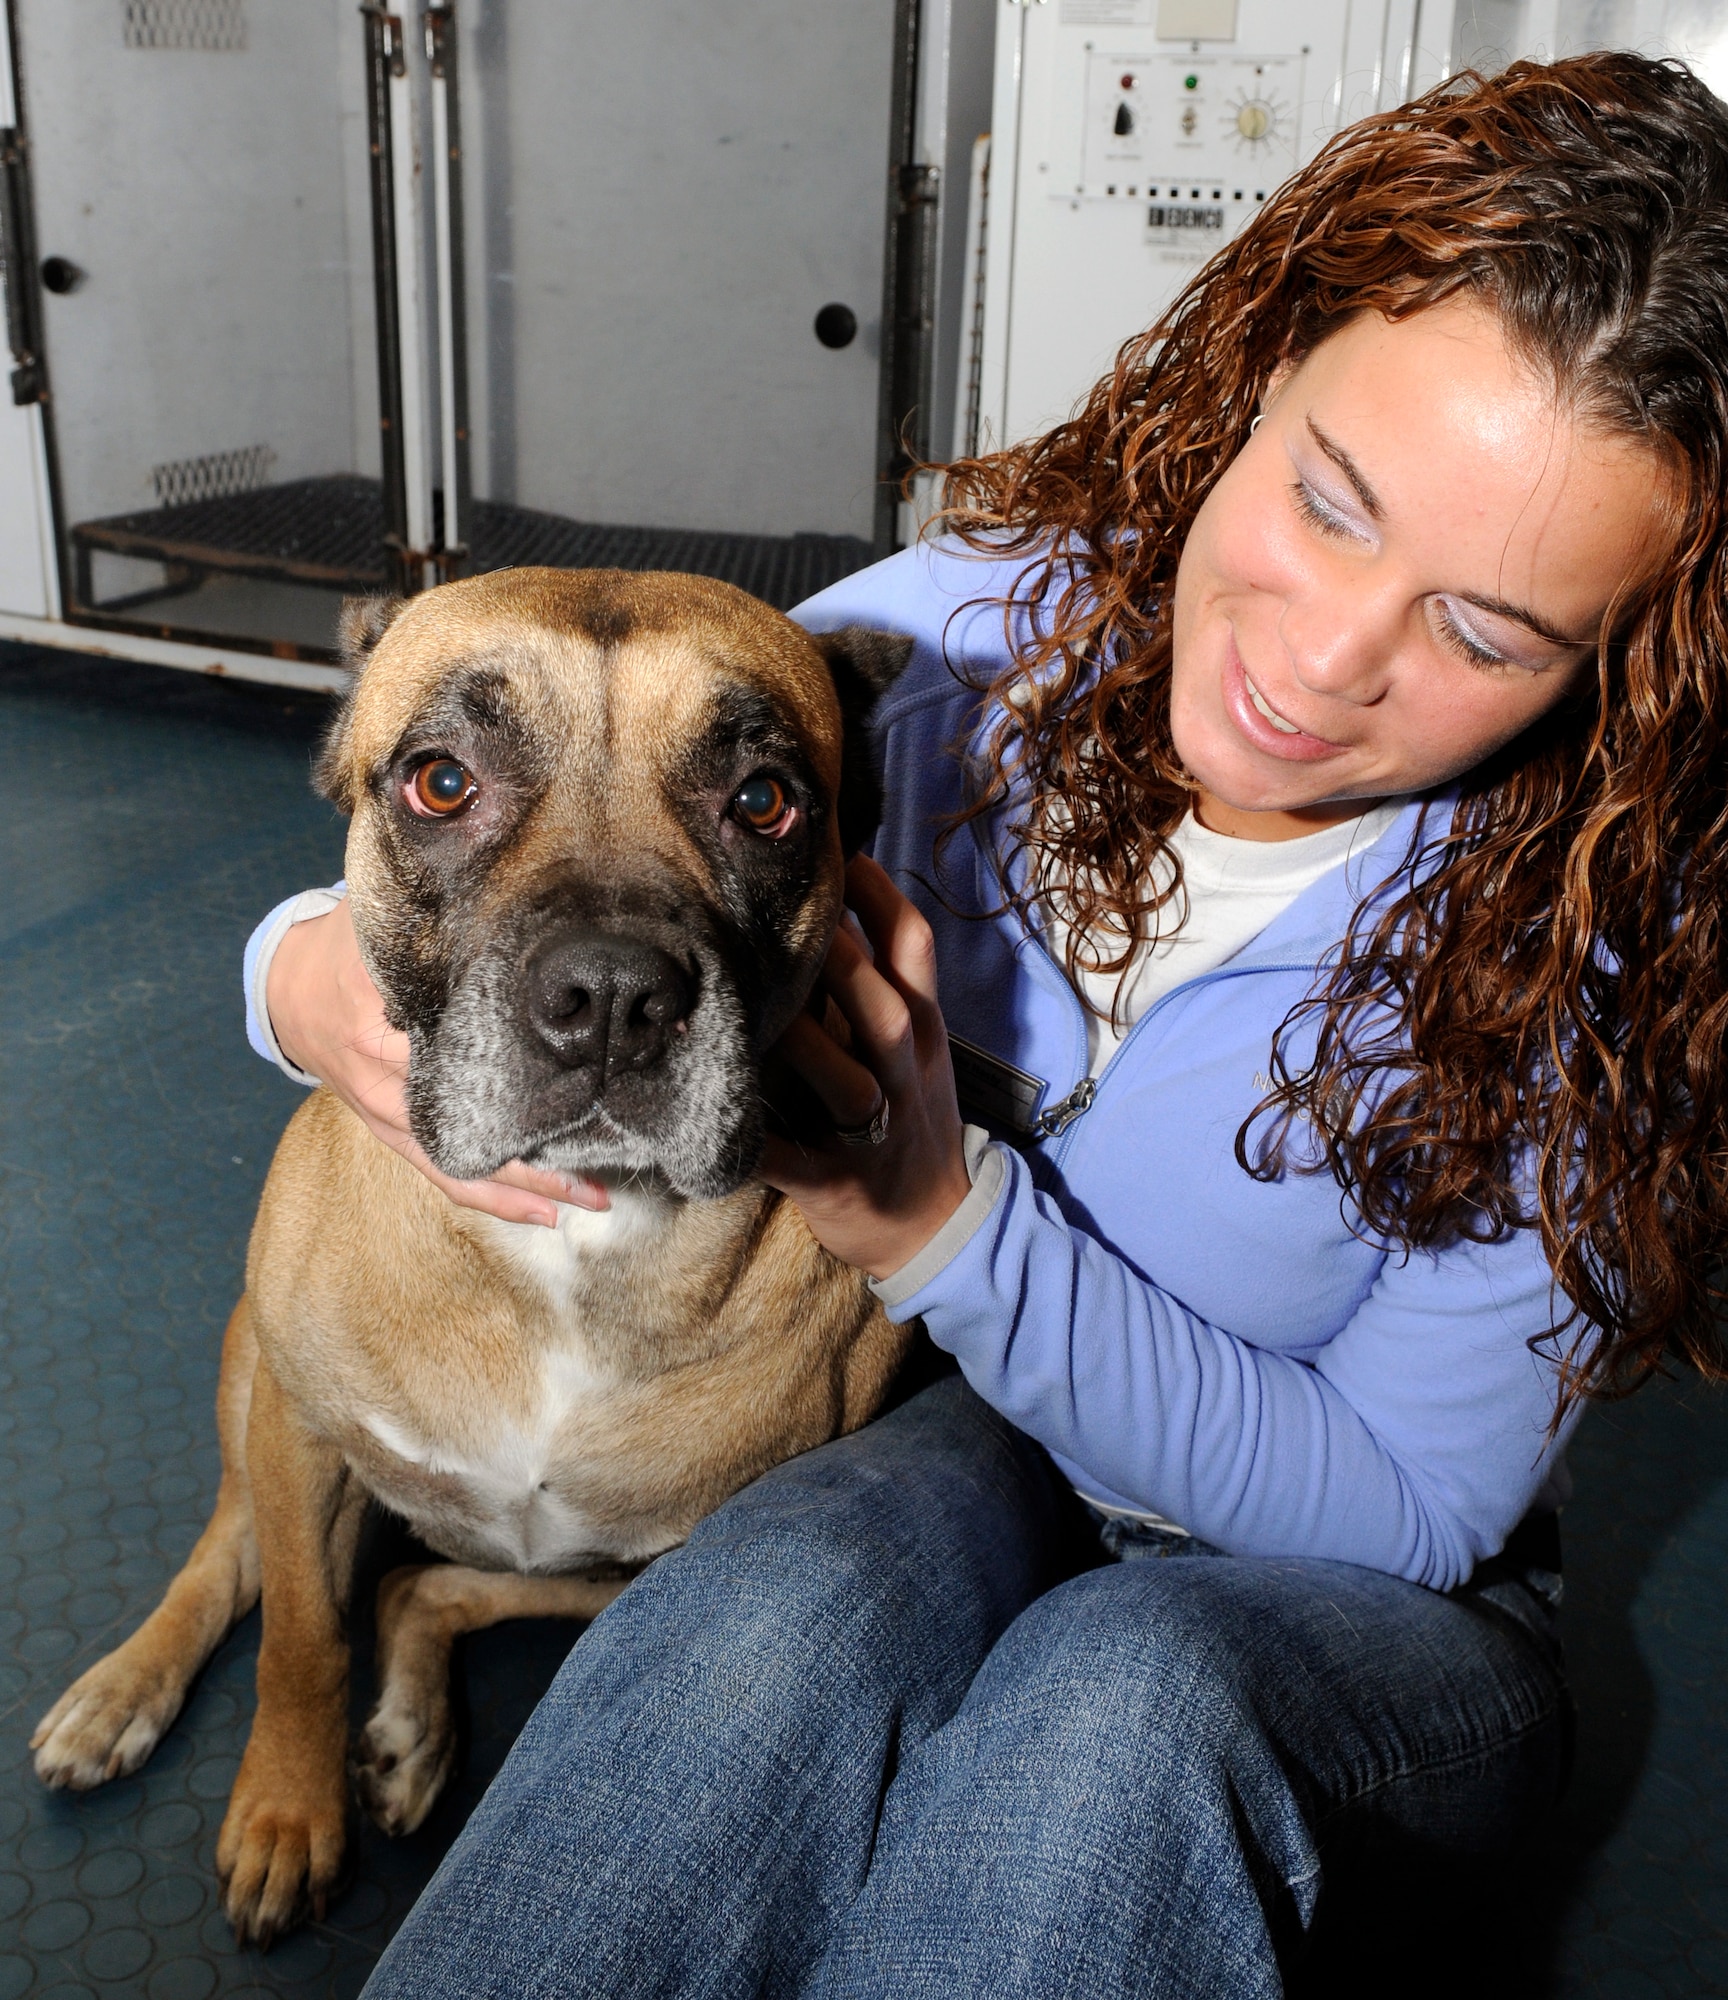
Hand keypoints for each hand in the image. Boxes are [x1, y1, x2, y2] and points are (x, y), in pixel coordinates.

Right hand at [266, 898, 605, 1227]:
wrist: (288, 985)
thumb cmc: (352, 946)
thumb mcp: (389, 923)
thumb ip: (439, 921)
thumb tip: (513, 895)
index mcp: (383, 1010)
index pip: (462, 1043)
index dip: (525, 1062)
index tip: (582, 1074)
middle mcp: (382, 1067)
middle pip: (472, 1111)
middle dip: (541, 1139)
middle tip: (608, 1151)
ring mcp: (383, 1107)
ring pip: (459, 1157)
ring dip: (526, 1184)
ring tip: (591, 1197)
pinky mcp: (386, 1128)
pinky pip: (440, 1172)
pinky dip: (490, 1195)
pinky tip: (540, 1211)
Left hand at [757, 855, 971, 1281]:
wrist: (934, 1225)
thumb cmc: (910, 1119)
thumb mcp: (914, 1051)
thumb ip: (876, 987)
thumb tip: (828, 913)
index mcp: (924, 1034)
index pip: (917, 951)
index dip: (883, 899)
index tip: (842, 854)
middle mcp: (904, 1075)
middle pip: (887, 1008)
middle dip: (843, 962)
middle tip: (793, 919)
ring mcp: (873, 1132)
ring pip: (848, 1083)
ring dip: (805, 1045)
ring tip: (754, 1011)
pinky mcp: (835, 1182)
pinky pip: (788, 1161)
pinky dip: (749, 1143)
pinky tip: (697, 1120)